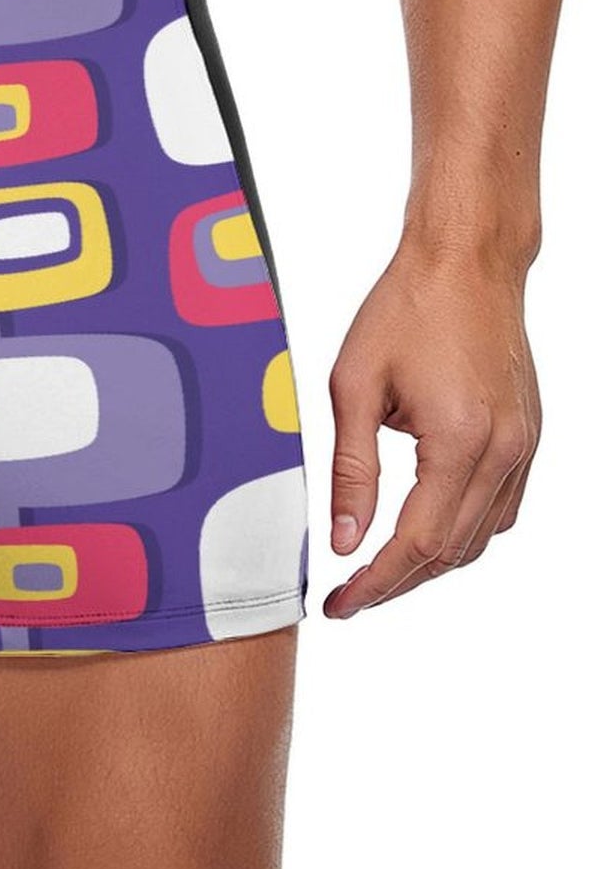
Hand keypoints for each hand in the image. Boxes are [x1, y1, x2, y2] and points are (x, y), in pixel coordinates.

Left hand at [323, 238, 540, 619]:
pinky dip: (461, 533)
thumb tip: (343, 539)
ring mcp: (525, 447)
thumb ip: (351, 469)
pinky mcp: (528, 437)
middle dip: (397, 583)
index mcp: (460, 441)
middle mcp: (504, 452)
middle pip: (451, 552)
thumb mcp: (354, 386)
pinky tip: (423, 534)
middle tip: (349, 598)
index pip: (416, 543)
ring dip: (430, 564)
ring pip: (480, 537)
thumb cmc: (405, 310)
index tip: (339, 604)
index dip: (374, 583)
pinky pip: (499, 508)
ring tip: (376, 574)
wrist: (466, 264)